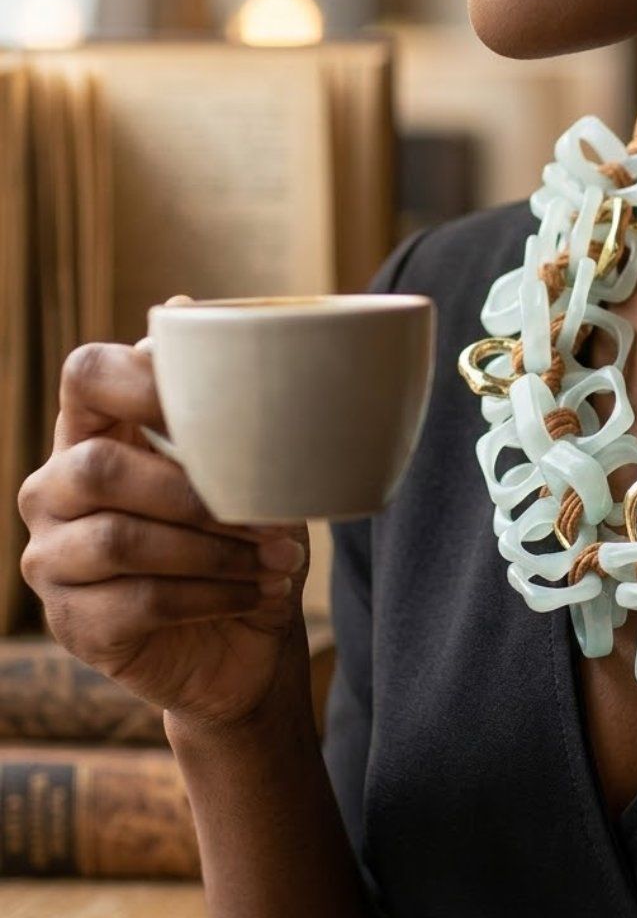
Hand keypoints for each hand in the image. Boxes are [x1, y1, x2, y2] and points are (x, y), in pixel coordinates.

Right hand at [18, 297, 313, 731]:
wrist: (249, 635)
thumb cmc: (247, 534)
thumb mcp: (247, 463)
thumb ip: (215, 399)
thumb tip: (181, 303)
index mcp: (97, 429)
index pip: (86, 374)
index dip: (142, 378)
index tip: (215, 404)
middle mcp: (57, 486)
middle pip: (98, 466)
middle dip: (198, 494)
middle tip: (274, 521)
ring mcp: (53, 557)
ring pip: (121, 539)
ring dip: (216, 551)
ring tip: (281, 561)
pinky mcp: (71, 621)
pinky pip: (138, 602)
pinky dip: (213, 595)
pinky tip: (259, 593)